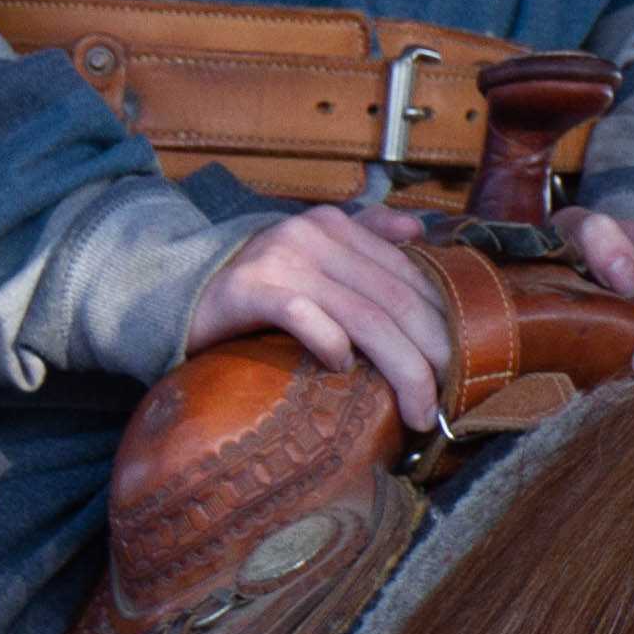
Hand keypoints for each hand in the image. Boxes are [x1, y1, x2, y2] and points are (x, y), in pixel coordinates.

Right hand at [185, 201, 458, 427]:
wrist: (171, 289)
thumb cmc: (253, 286)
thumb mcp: (310, 254)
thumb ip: (363, 235)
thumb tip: (418, 230)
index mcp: (335, 225)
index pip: (409, 277)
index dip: (444, 324)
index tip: (462, 368)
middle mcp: (313, 236)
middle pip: (395, 301)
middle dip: (431, 355)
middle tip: (445, 402)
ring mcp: (280, 261)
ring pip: (364, 316)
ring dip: (400, 368)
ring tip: (416, 408)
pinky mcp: (247, 290)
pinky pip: (303, 316)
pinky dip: (331, 344)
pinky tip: (343, 369)